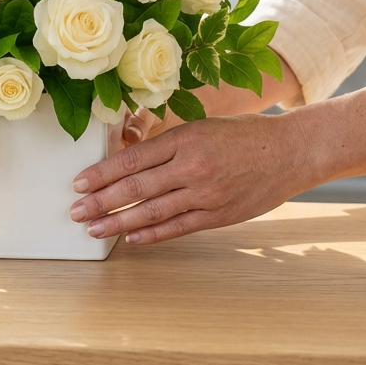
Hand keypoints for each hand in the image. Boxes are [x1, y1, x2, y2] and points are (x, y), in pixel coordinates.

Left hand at [70, 113, 302, 245]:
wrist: (289, 152)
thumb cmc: (244, 135)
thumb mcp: (203, 126)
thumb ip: (169, 142)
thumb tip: (130, 155)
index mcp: (185, 138)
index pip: (132, 158)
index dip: (101, 173)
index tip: (79, 183)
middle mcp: (192, 167)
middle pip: (136, 187)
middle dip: (101, 202)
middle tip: (76, 212)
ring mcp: (205, 194)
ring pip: (152, 212)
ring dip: (118, 223)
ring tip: (95, 230)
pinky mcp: (218, 216)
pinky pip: (177, 228)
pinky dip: (151, 235)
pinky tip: (131, 238)